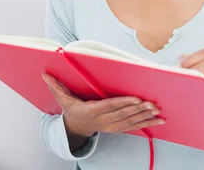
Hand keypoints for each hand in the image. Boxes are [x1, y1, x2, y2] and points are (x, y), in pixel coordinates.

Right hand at [42, 73, 165, 137]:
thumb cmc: (72, 110)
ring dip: (145, 116)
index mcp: (92, 110)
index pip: (110, 105)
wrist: (76, 128)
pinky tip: (159, 120)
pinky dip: (147, 123)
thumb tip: (44, 74)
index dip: (124, 103)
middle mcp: (103, 120)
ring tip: (157, 110)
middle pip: (123, 114)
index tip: (136, 99)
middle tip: (152, 103)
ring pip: (130, 121)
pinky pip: (134, 126)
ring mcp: (111, 126)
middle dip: (138, 109)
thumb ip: (55, 86)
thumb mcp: (62, 99)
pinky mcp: (118, 128)